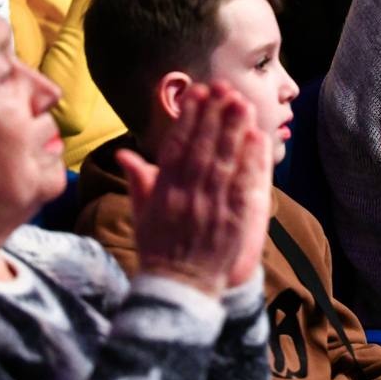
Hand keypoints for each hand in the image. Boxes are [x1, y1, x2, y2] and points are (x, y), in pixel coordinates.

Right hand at [116, 82, 271, 295]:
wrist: (178, 291)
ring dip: (233, 130)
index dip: (187, 118)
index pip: (175, 148)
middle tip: (223, 88)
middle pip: (201, 148)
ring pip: (222, 161)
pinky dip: (249, 161)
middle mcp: (185, 196)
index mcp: (163, 193)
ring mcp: (210, 208)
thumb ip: (138, 182)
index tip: (196, 93)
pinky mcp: (232, 221)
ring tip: (242, 103)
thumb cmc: (160, 251)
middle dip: (213, 115)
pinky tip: (255, 138)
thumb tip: (124, 153)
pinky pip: (241, 186)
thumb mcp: (141, 216)